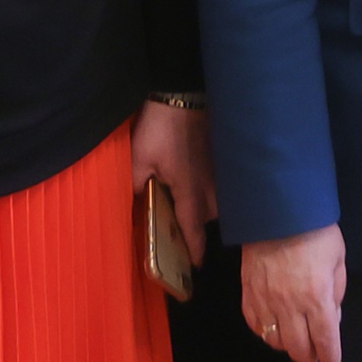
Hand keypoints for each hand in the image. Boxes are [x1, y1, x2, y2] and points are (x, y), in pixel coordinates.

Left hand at [131, 101, 217, 266]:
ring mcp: (222, 171)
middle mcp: (212, 187)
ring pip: (219, 200)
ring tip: (191, 203)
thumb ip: (137, 186)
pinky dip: (214, 187)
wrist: (186, 93)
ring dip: (207, 205)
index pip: (194, 232)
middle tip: (182, 227)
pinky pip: (224, 183)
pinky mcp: (225, 157)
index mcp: (191, 193)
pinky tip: (201, 179)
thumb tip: (139, 204)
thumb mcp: (138, 159)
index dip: (194, 253)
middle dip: (199, 225)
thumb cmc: (161, 128)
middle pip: (209, 218)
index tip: (194, 268)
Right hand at [241, 224, 347, 361]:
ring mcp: (265, 300)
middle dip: (308, 357)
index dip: (330, 356)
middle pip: (298, 346)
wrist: (277, 208)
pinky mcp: (248, 292)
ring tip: (294, 344)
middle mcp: (290, 304)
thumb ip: (336, 291)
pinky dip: (264, 333)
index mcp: (317, 296)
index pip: (325, 338)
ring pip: (274, 340)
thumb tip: (332, 318)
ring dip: (286, 347)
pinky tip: (272, 330)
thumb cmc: (316, 231)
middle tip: (313, 359)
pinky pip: (254, 324)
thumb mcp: (338, 259)